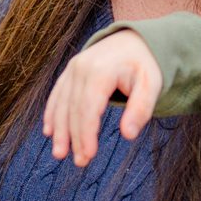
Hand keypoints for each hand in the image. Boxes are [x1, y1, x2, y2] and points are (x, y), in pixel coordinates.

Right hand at [41, 31, 161, 164]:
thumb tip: (129, 135)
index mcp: (100, 72)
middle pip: (74, 110)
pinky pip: (57, 94)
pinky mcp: (69, 71)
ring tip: (60, 153)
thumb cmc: (144, 65)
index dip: (86, 135)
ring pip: (61, 104)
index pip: (88, 109)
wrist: (134, 39)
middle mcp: (81, 68)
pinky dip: (51, 113)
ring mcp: (72, 68)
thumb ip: (141, 109)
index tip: (87, 156)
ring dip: (59, 130)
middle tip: (80, 162)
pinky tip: (49, 131)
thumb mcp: (151, 85)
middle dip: (74, 138)